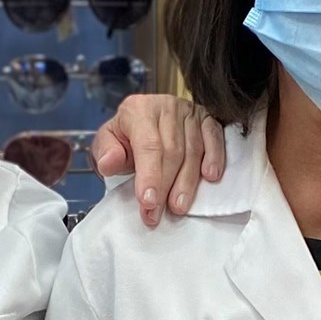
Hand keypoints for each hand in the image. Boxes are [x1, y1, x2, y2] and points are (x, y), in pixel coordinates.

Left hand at [90, 95, 225, 228]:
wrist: (141, 124)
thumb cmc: (125, 137)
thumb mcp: (106, 143)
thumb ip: (105, 152)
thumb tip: (109, 163)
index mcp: (138, 109)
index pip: (148, 146)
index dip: (150, 176)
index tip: (148, 202)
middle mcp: (166, 106)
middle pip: (172, 151)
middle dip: (165, 186)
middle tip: (157, 214)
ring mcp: (189, 111)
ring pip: (193, 150)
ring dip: (188, 182)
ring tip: (178, 206)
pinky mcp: (206, 118)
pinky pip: (215, 137)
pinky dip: (215, 157)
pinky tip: (211, 176)